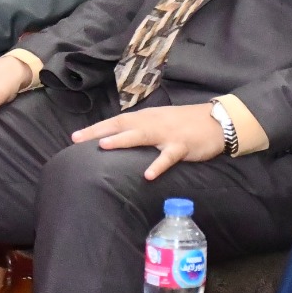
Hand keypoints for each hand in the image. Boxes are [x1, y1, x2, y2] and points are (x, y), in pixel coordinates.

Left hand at [72, 104, 225, 180]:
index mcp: (146, 117)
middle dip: (98, 132)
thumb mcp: (160, 123)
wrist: (216, 121)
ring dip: (122, 140)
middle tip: (77, 139)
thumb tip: (120, 139)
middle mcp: (153, 122)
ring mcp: (167, 134)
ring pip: (142, 135)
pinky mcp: (182, 146)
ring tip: (103, 146)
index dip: (96, 128)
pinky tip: (148, 175)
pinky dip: (158, 165)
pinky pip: (168, 156)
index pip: (116, 122)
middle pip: (122, 125)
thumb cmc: (185, 124)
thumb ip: (142, 130)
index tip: (75, 137)